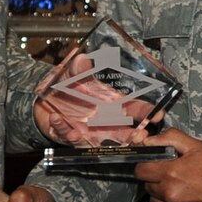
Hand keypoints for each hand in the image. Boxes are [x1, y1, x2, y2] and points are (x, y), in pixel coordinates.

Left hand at [34, 47, 165, 146]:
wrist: (43, 100)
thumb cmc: (66, 86)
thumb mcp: (72, 74)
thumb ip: (77, 69)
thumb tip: (82, 59)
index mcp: (112, 103)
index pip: (135, 109)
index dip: (148, 112)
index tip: (157, 115)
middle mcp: (105, 121)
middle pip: (126, 133)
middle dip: (135, 137)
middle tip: (139, 137)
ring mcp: (90, 132)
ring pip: (103, 143)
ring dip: (100, 142)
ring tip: (87, 133)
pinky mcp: (71, 137)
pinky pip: (69, 136)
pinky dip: (64, 129)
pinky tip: (58, 119)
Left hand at [133, 127, 201, 201]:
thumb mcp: (198, 146)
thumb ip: (170, 139)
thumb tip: (148, 140)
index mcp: (172, 173)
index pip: (140, 170)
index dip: (147, 163)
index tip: (156, 162)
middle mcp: (170, 195)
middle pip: (147, 186)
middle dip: (155, 178)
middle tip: (173, 172)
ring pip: (155, 201)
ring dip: (162, 194)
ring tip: (181, 186)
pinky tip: (186, 198)